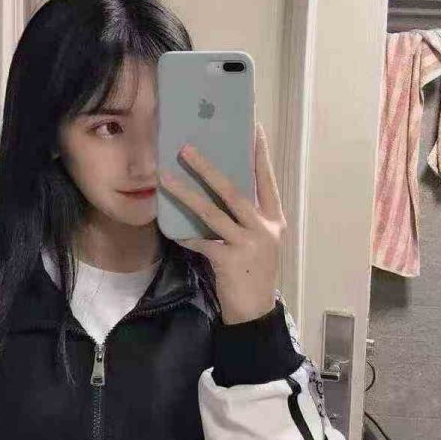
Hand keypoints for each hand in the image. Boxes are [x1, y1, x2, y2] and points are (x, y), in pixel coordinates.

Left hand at [158, 122, 285, 324]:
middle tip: (186, 148)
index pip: (267, 179)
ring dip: (186, 192)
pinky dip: (185, 235)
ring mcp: (248, 243)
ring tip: (165, 177)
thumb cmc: (253, 273)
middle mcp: (264, 227)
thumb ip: (246, 218)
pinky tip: (171, 228)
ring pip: (212, 211)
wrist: (255, 311)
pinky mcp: (229, 260)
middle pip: (233, 190)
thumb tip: (219, 190)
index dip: (260, 154)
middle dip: (207, 168)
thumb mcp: (259, 242)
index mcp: (274, 219)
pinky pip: (201, 241)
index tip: (253, 128)